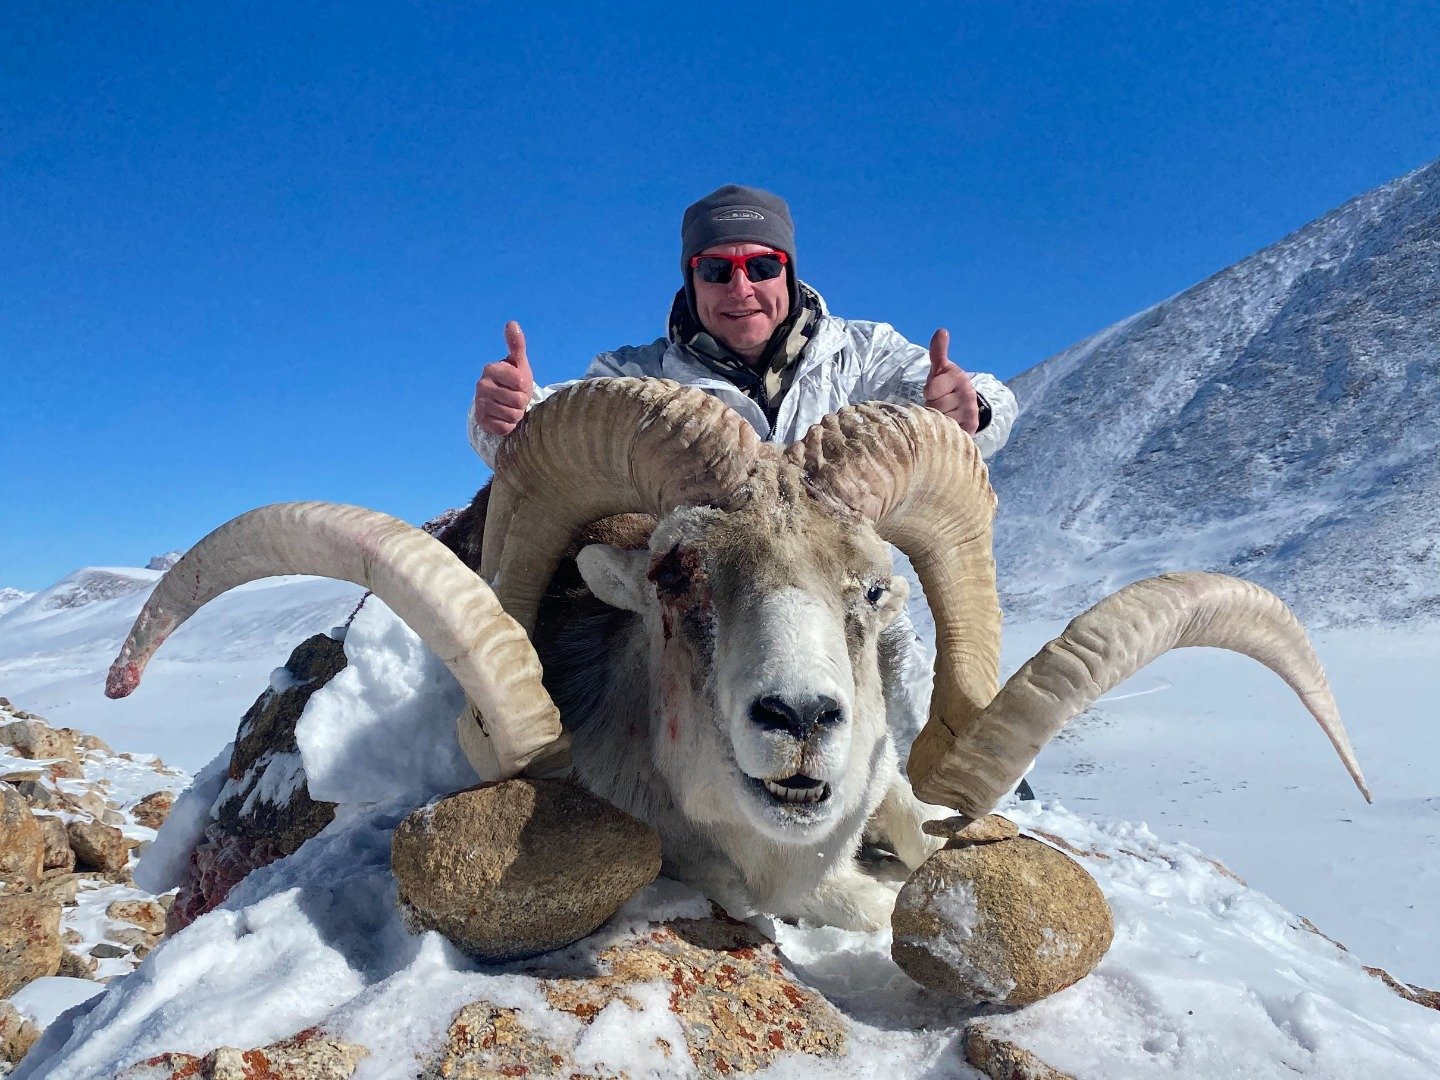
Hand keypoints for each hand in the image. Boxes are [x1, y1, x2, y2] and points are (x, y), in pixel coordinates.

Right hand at [474, 321, 534, 435]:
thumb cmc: (514, 381)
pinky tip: (504, 418)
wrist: (501, 403)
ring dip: (516, 414)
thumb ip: (516, 345)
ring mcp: (479, 403)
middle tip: (516, 397)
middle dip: (521, 402)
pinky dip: (509, 425)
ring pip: (511, 415)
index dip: (525, 386)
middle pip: (517, 400)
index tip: (519, 384)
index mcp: (491, 369)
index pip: (520, 382)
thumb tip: (512, 323)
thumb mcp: (518, 363)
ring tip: (511, 407)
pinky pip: (504, 427)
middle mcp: (481, 385)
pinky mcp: (481, 421)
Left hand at [923, 328, 980, 433]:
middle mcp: (968, 394)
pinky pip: (948, 430)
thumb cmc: (946, 385)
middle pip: (934, 406)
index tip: (935, 391)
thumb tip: (942, 331)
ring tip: (944, 413)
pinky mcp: (971, 428)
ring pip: (940, 419)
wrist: (964, 406)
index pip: (931, 390)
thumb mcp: (940, 369)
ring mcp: (970, 412)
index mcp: (959, 377)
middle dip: (932, 407)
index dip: (929, 393)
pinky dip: (945, 429)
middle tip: (939, 404)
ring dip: (937, 419)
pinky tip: (949, 423)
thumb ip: (938, 352)